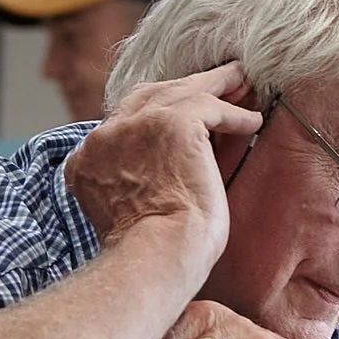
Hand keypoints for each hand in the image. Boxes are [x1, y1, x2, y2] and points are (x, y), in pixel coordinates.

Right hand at [64, 62, 261, 264]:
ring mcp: (135, 127)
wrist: (158, 259)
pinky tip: (252, 120)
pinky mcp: (172, 124)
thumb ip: (135, 185)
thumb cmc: (154, 256)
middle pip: (146, 97)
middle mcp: (103, 139)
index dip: (153, 116)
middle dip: (182, 86)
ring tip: (240, 80)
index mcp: (86, 162)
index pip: (121, 124)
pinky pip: (209, 106)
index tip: (179, 115)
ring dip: (213, 85)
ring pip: (179, 92)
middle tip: (216, 81)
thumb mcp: (129, 212)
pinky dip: (233, 112)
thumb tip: (171, 174)